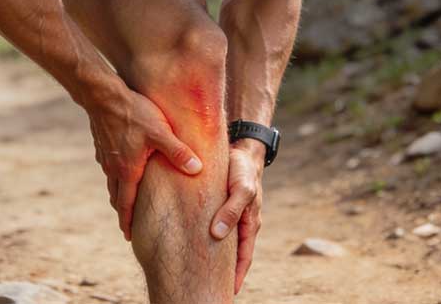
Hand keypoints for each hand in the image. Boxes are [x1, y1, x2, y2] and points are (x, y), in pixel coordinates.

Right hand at [88, 87, 202, 240]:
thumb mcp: (161, 132)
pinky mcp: (101, 145)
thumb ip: (179, 152)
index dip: (128, 223)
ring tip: (128, 201)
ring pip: (112, 183)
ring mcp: (104, 157)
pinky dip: (116, 176)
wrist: (102, 94)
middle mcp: (112, 169)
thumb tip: (198, 169)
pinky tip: (123, 169)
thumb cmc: (133, 113)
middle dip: (124, 212)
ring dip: (119, 194)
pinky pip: (109, 168)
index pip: (126, 206)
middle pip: (117, 198)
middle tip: (130, 224)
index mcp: (127, 171)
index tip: (130, 237)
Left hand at [210, 139, 265, 294]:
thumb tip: (217, 234)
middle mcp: (240, 223)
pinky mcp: (218, 207)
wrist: (239, 149)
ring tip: (198, 273)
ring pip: (221, 241)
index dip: (238, 275)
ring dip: (213, 256)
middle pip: (232, 254)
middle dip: (224, 272)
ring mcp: (230, 216)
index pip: (244, 257)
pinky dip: (205, 238)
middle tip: (209, 288)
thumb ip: (231, 210)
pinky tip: (191, 244)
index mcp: (249, 224)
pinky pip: (212, 226)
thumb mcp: (241, 189)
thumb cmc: (243, 169)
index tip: (230, 291)